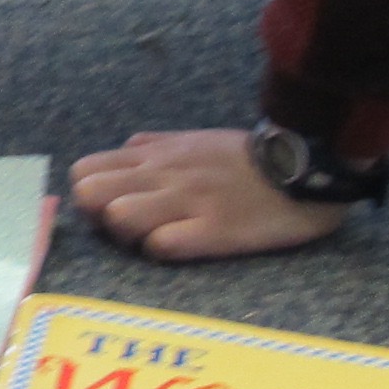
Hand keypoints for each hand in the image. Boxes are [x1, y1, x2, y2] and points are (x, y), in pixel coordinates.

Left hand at [70, 130, 349, 260]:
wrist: (303, 166)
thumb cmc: (246, 158)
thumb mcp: (193, 139)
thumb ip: (155, 146)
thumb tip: (125, 151)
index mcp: (155, 155)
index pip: (84, 171)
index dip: (89, 194)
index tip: (110, 206)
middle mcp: (162, 175)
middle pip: (89, 196)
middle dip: (97, 216)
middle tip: (126, 226)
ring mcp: (186, 202)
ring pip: (118, 218)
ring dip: (128, 235)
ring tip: (155, 236)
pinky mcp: (212, 230)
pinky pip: (162, 244)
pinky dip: (165, 249)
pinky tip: (183, 245)